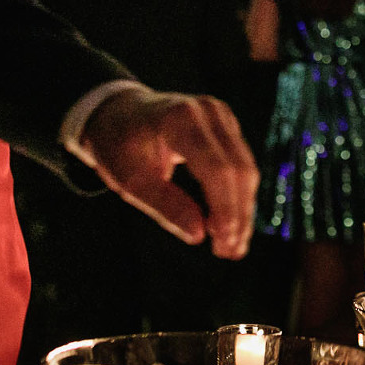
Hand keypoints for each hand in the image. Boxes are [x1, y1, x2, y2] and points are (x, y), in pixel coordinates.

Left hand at [77, 84, 257, 258]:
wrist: (119, 112)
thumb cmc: (119, 145)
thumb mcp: (130, 179)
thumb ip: (165, 205)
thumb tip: (199, 235)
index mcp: (180, 118)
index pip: (216, 168)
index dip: (225, 208)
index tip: (222, 242)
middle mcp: (208, 112)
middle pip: (238, 169)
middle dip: (238, 214)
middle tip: (231, 252)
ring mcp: (221, 116)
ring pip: (246, 169)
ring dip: (243, 210)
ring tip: (233, 247)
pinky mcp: (227, 126)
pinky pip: (242, 164)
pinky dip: (239, 196)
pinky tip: (232, 225)